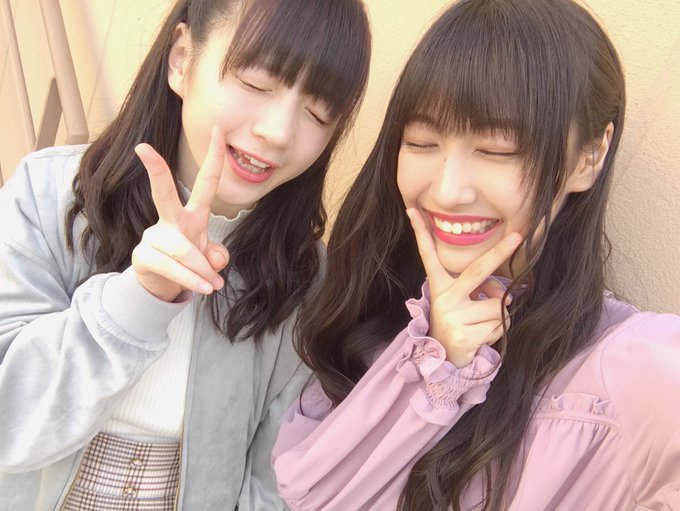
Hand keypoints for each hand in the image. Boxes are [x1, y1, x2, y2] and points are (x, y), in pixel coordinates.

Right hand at [131, 126, 229, 301]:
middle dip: (156, 170)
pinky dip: (192, 280)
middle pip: (163, 192)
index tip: (219, 129)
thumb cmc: (189, 262)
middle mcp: (171, 220)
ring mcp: (155, 236)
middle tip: (143, 148)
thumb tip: (217, 259)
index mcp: (192, 214)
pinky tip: (205, 289)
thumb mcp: (209, 257)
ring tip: (214, 286)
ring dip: (201, 270)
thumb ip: (217, 255)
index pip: (205, 182)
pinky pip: (172, 268)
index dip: (214, 157)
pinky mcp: (144, 256)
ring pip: (182, 249)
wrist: (162, 284)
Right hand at [406, 208, 521, 367]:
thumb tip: (508, 295)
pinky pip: (498, 324)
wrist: (443, 360)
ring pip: (497, 305)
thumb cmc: (458, 324)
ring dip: (498, 317)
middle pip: (476, 271)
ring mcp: (452, 316)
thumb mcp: (464, 305)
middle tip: (518, 236)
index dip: (420, 232)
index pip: (427, 255)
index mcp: (439, 287)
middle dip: (499, 252)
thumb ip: (484, 293)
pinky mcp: (463, 334)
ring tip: (480, 326)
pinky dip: (497, 331)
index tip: (413, 210)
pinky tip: (480, 337)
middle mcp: (443, 298)